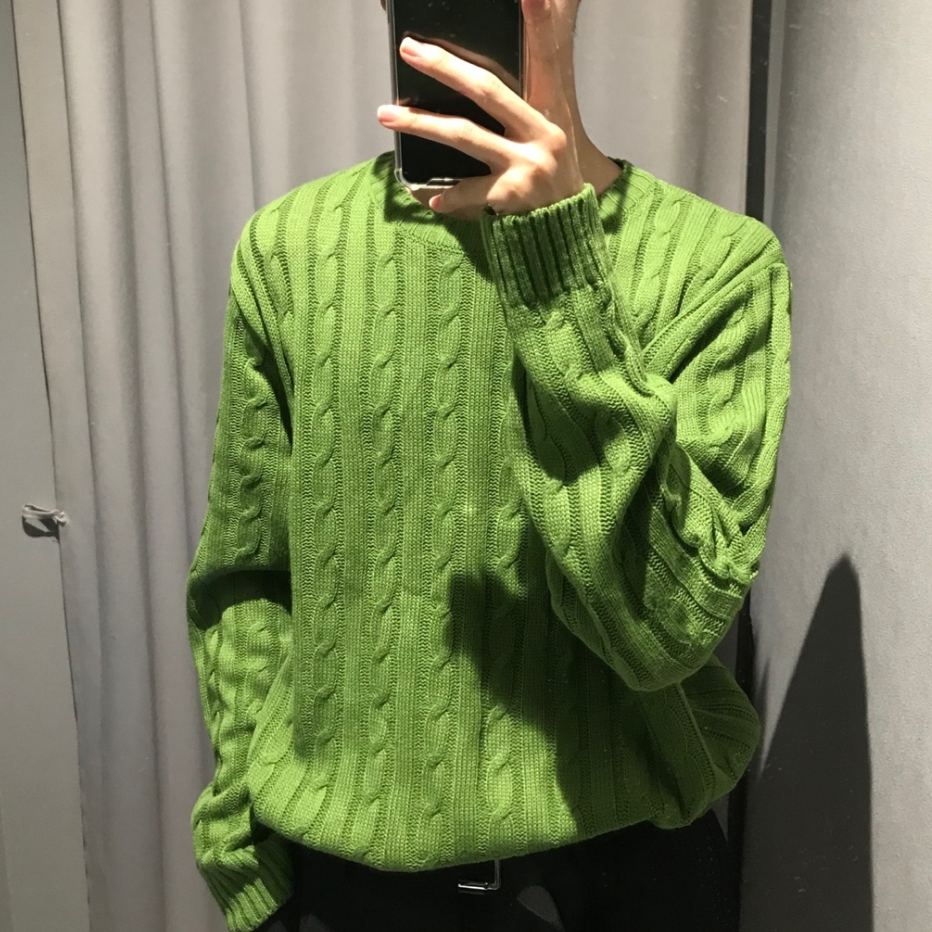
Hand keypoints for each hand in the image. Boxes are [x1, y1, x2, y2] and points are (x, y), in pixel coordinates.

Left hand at [376, 0, 584, 217]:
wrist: (567, 230)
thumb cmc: (550, 176)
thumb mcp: (550, 134)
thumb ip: (524, 106)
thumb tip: (475, 81)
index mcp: (551, 112)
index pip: (545, 58)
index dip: (539, 24)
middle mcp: (541, 133)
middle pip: (486, 90)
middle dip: (444, 68)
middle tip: (410, 50)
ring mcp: (526, 165)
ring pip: (463, 135)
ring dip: (420, 123)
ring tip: (386, 114)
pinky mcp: (512, 196)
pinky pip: (467, 190)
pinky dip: (446, 195)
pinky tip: (431, 196)